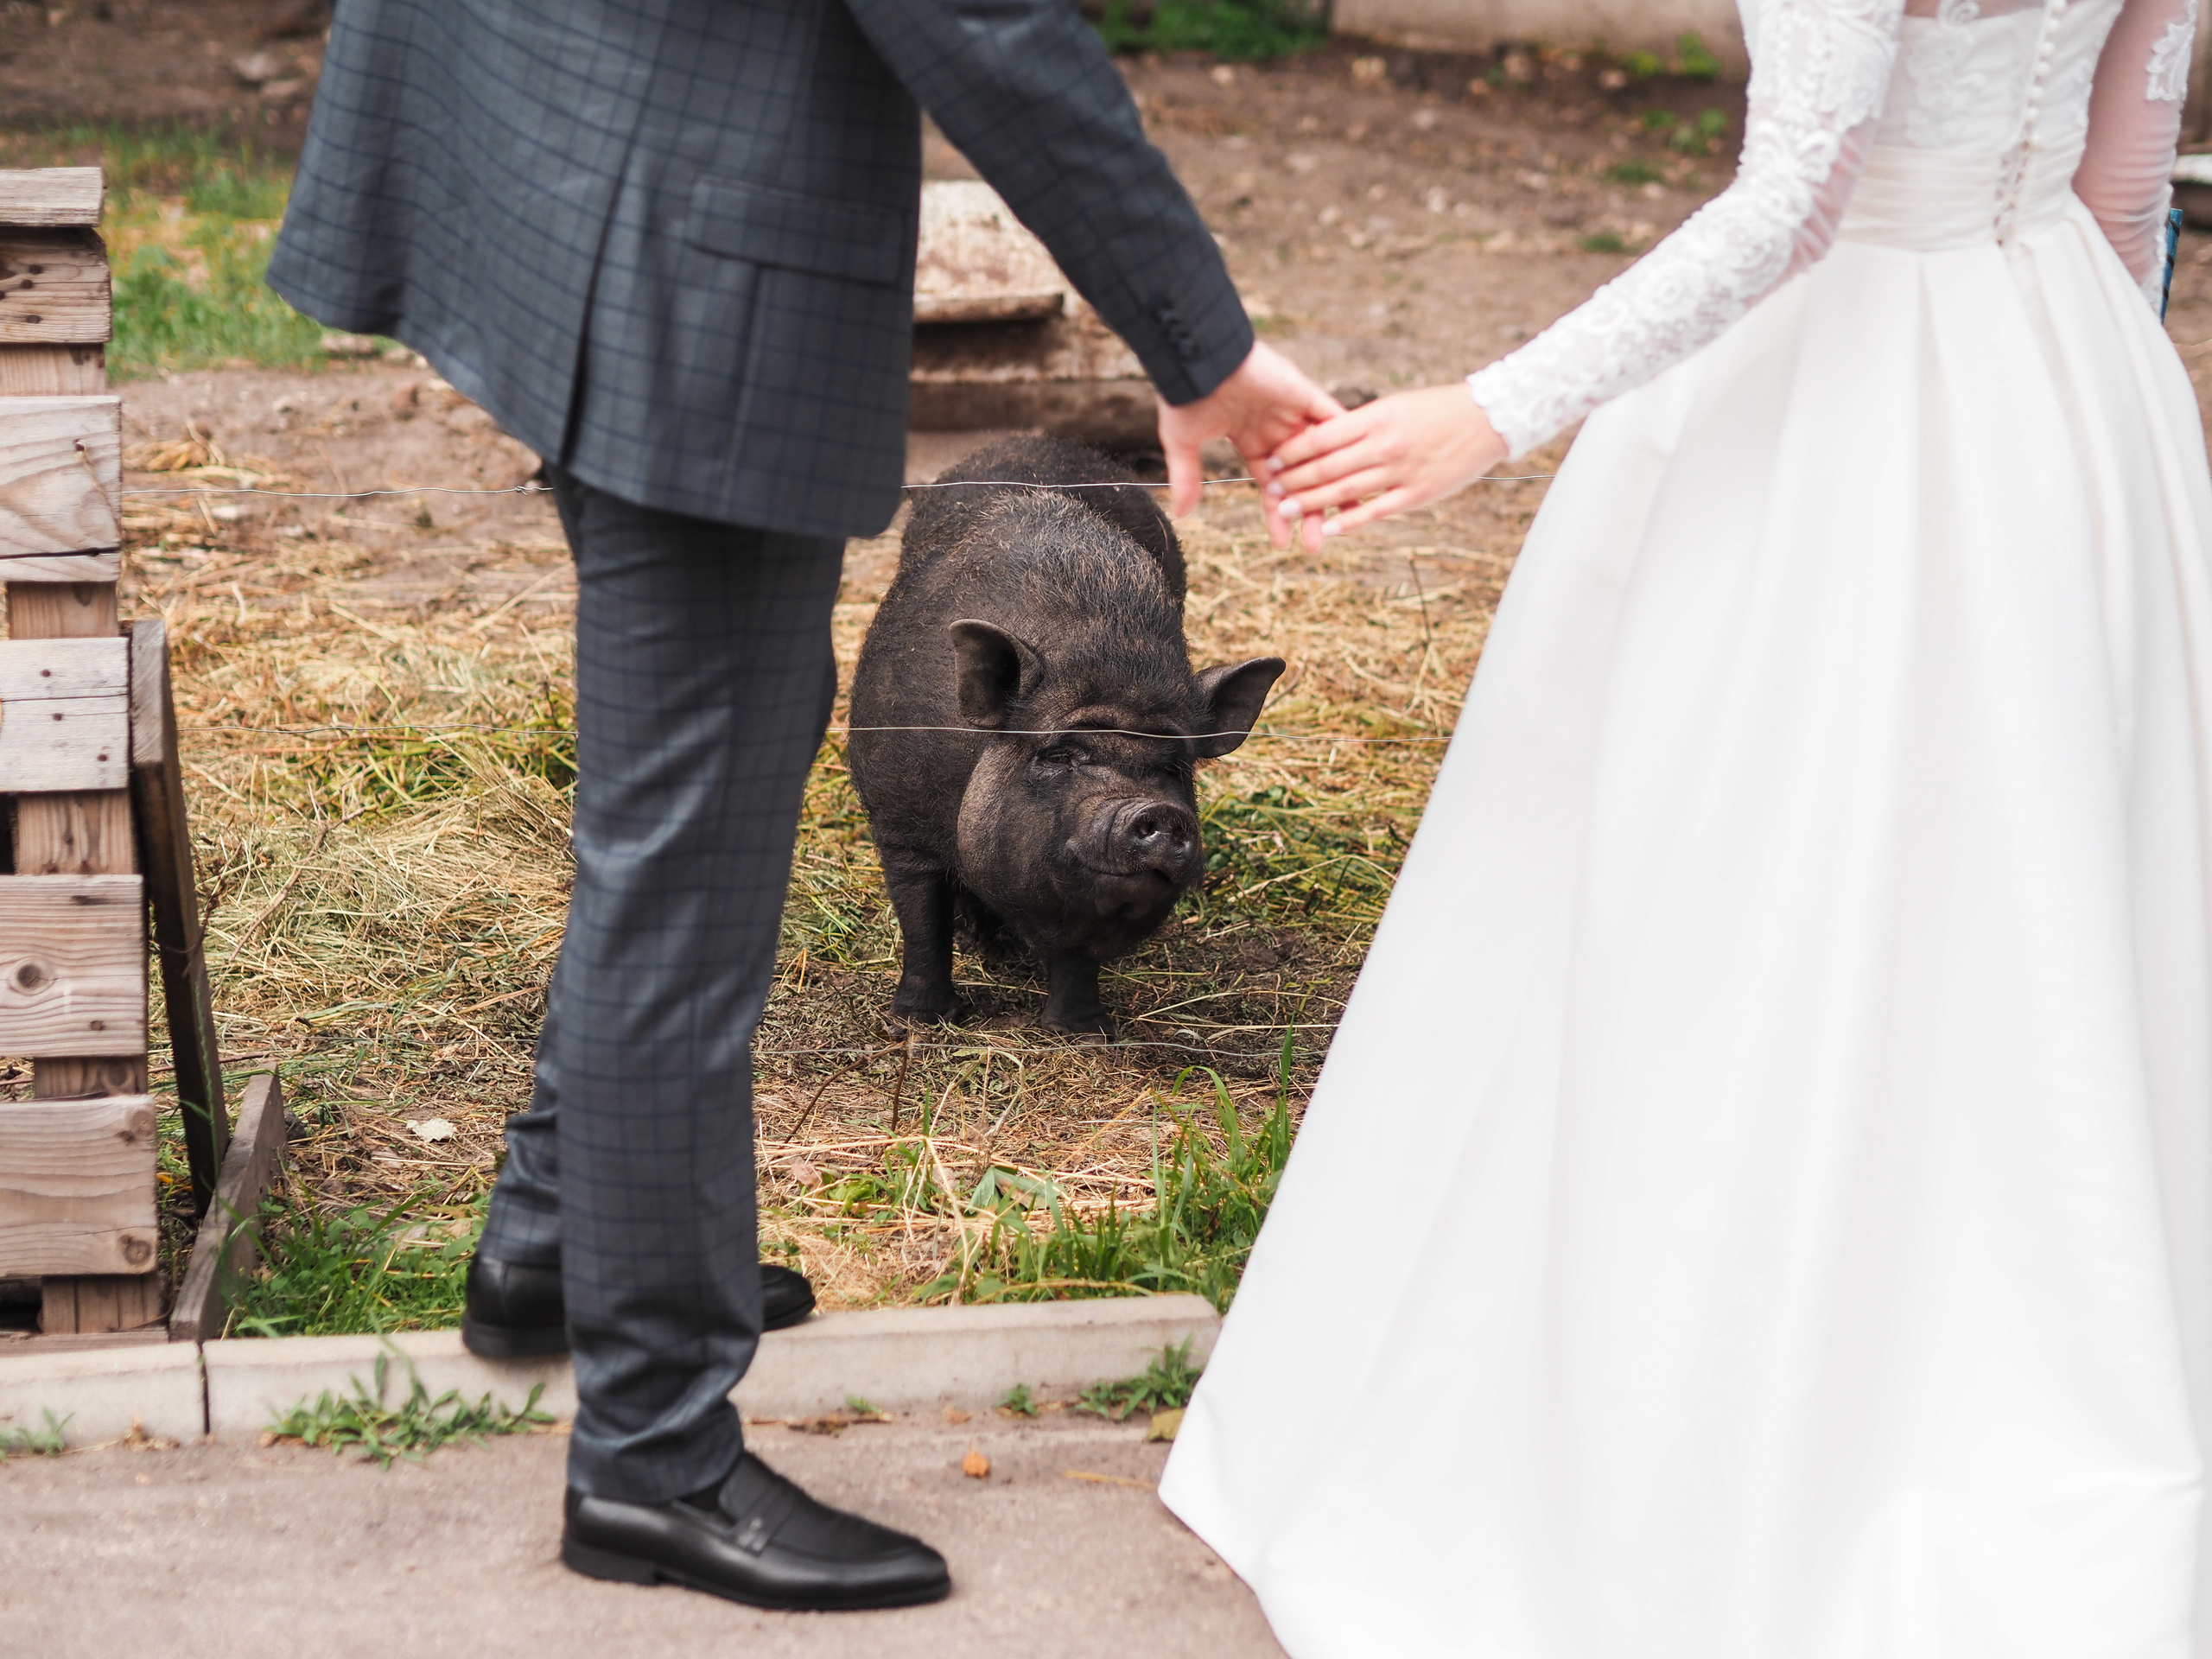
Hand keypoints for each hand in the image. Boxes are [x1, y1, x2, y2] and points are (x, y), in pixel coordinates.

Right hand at [1158, 341, 1342, 538]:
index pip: (1272, 488)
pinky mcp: (1307, 395)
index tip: (1284, 544)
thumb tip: (1183, 514)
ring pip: (1323, 458)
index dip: (1278, 517)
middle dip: (1310, 513)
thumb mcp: (1183, 443)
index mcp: (1251, 442)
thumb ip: (1187, 478)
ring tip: (1343, 521)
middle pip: (1302, 480)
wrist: (1198, 357)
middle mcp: (1277, 431)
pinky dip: (1345, 448)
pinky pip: (1334, 424)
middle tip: (1316, 545)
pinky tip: (1358, 476)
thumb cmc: (1186, 396)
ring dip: (1333, 489)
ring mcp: (1294, 414)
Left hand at [1264, 384, 1509, 551]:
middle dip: (1294, 480)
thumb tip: (1325, 435)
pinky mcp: (1416, 494)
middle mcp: (1384, 445)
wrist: (1487, 419)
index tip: (1273, 458)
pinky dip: (1350, 521)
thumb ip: (1361, 423)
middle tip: (1270, 489)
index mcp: (1376, 417)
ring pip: (1346, 491)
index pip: (1323, 436)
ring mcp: (1400, 472)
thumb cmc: (1436, 409)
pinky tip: (1329, 528)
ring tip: (1285, 510)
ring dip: (1312, 502)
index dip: (1294, 450)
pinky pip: (1376, 511)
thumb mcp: (1395, 406)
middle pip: (1328, 466)